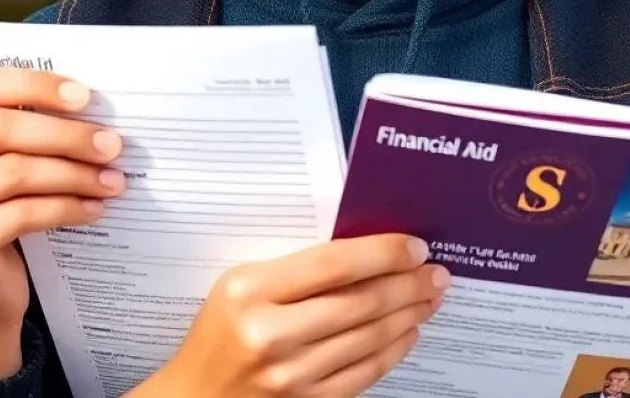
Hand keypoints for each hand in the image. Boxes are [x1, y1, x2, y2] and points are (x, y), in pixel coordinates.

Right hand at [0, 66, 126, 378]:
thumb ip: (22, 119)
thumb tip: (88, 102)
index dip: (35, 84)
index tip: (85, 96)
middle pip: (2, 129)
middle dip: (67, 135)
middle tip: (112, 145)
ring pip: (17, 172)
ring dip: (75, 174)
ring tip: (112, 179)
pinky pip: (23, 214)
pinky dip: (66, 208)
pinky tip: (92, 208)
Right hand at [131, 233, 449, 396]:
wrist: (193, 396)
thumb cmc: (220, 329)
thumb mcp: (242, 283)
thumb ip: (297, 269)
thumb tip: (368, 253)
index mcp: (251, 290)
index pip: (333, 264)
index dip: (382, 254)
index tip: (414, 246)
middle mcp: (271, 335)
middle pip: (360, 303)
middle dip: (407, 284)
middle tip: (435, 272)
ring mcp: (290, 376)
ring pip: (368, 339)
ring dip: (409, 315)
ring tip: (429, 297)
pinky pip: (363, 375)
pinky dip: (393, 351)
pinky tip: (407, 333)